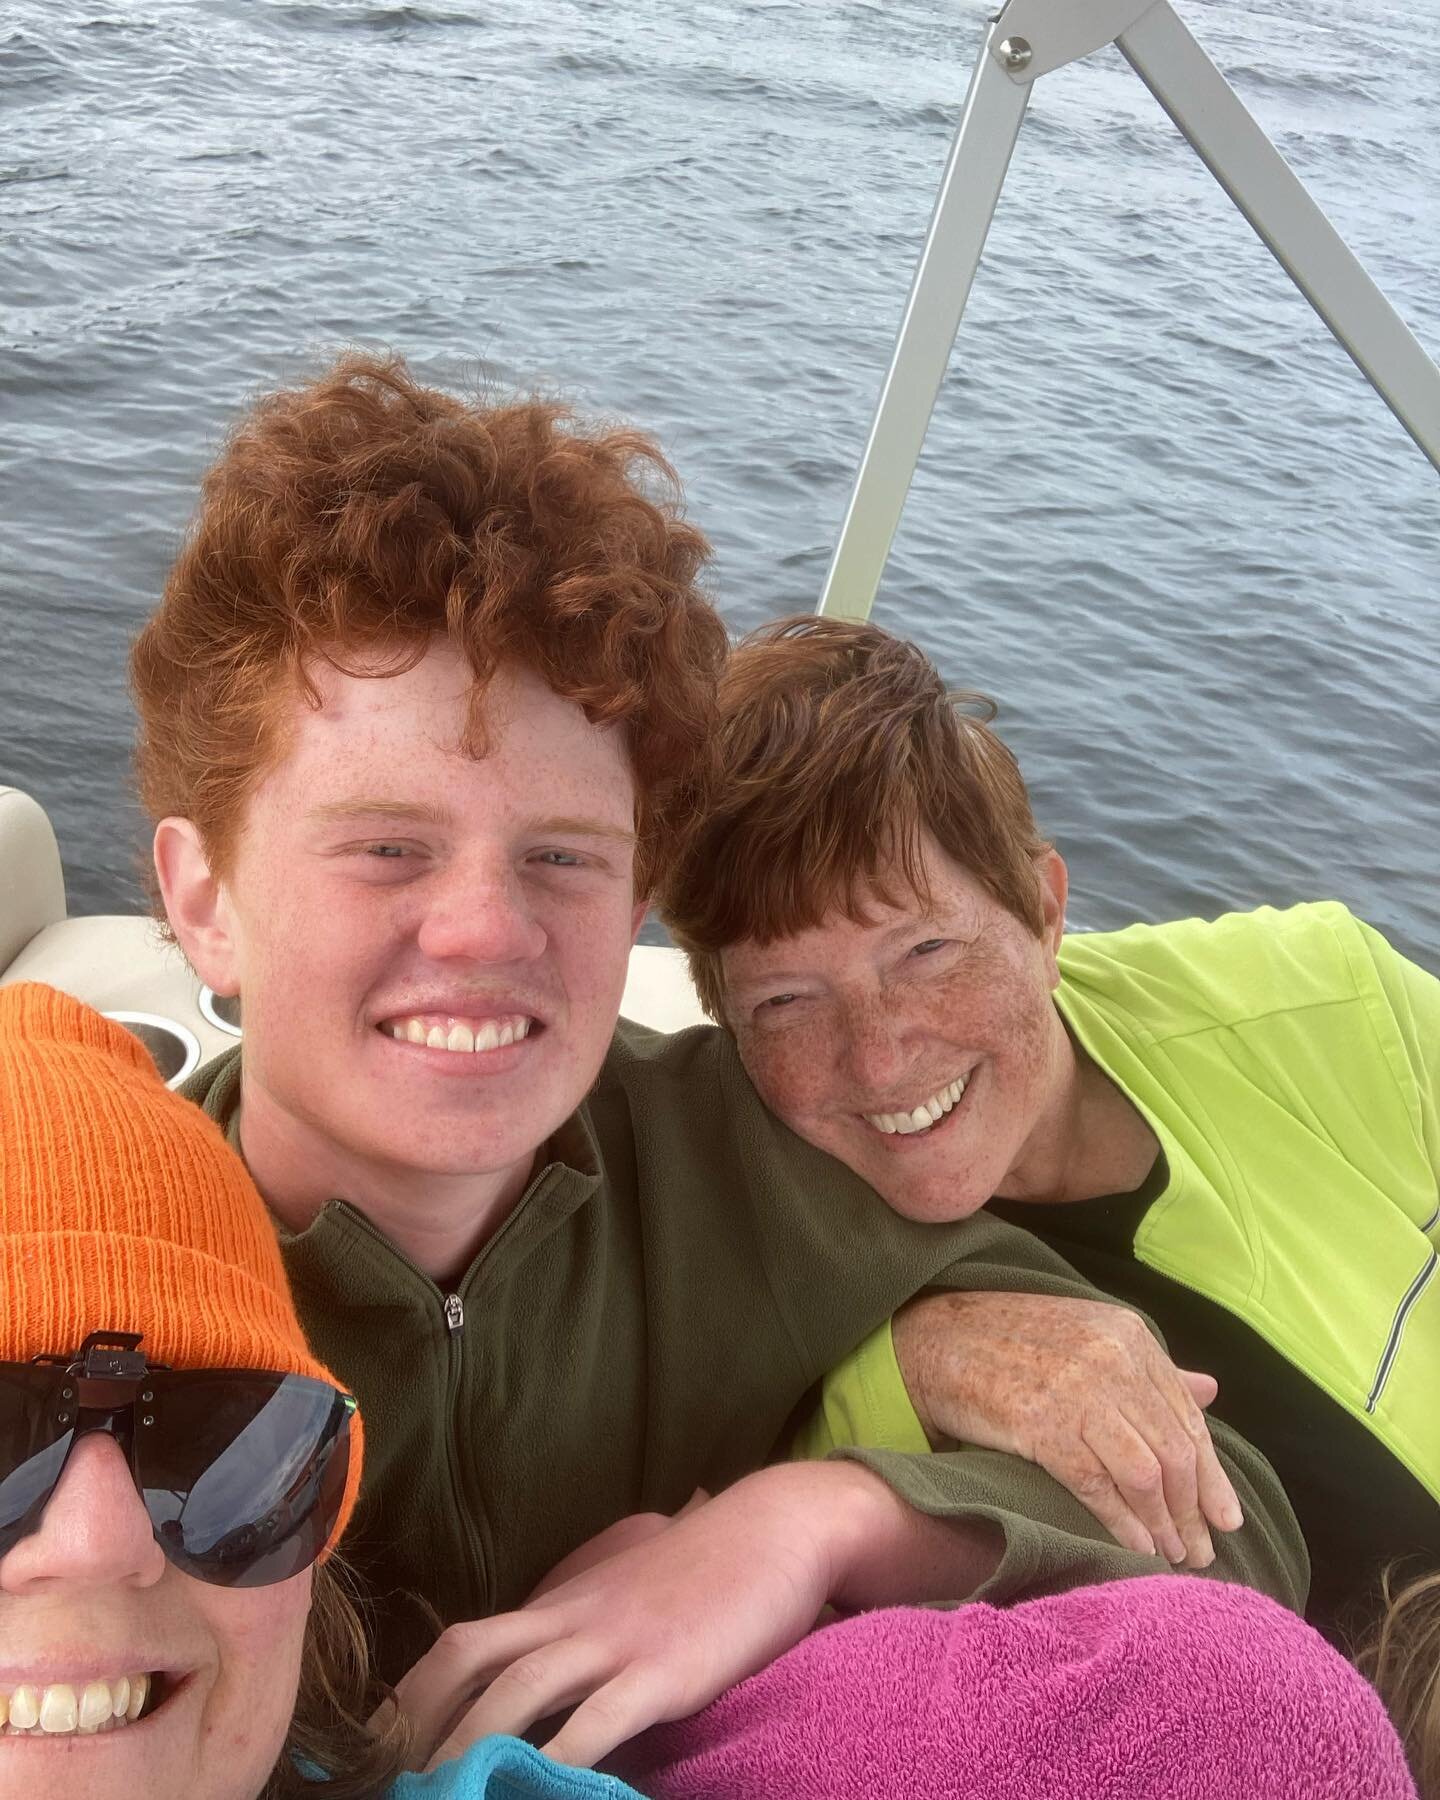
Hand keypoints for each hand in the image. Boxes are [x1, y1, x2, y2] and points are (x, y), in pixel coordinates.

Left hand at [392, 1465, 886, 1770]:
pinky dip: (560, 1759)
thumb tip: (538, 1693)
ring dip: (467, 1744)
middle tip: (379, 1776)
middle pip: (467, 1655)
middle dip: (414, 1718)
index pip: (462, 1642)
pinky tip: (537, 1791)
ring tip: (434, 1794)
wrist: (778, 1527)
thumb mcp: (628, 1597)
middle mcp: (573, 1618)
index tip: (372, 1745)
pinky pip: (600, 1719)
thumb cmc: (708, 1569)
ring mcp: (617, 1641)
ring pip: (518, 1689)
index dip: (409, 1694)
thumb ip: (581, 1634)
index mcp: (561, 1605)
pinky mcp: (666, 1669)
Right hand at [893, 1290, 1240, 1566]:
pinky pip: (1098, 1485)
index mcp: (1129, 1334)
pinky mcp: (1040, 1424)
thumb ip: (1148, 1368)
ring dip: (1164, 1524)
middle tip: (1202, 1552)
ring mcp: (1077, 1390)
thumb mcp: (1088, 1336)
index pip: (1189, 1416)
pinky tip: (1136, 1547)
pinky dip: (1123, 1523)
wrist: (936, 1339)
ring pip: (1146, 1473)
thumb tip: (1210, 1391)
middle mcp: (1111, 1358)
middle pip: (1174, 1450)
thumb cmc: (1012, 1341)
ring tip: (1172, 1556)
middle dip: (1194, 1510)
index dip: (1212, 1475)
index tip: (1227, 1519)